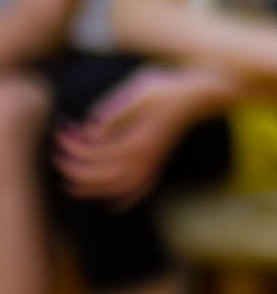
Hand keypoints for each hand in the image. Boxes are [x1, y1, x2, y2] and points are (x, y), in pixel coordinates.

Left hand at [55, 68, 218, 200]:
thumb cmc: (170, 88)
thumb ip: (115, 111)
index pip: (96, 152)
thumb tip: (92, 129)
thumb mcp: (141, 90)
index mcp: (139, 141)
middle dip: (75, 168)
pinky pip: (142, 188)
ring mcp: (155, 161)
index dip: (73, 145)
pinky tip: (111, 205)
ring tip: (70, 186)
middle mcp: (147, 157)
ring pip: (119, 187)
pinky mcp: (159, 161)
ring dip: (92, 190)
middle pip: (103, 175)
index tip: (61, 130)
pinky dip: (125, 199)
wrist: (203, 93)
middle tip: (56, 156)